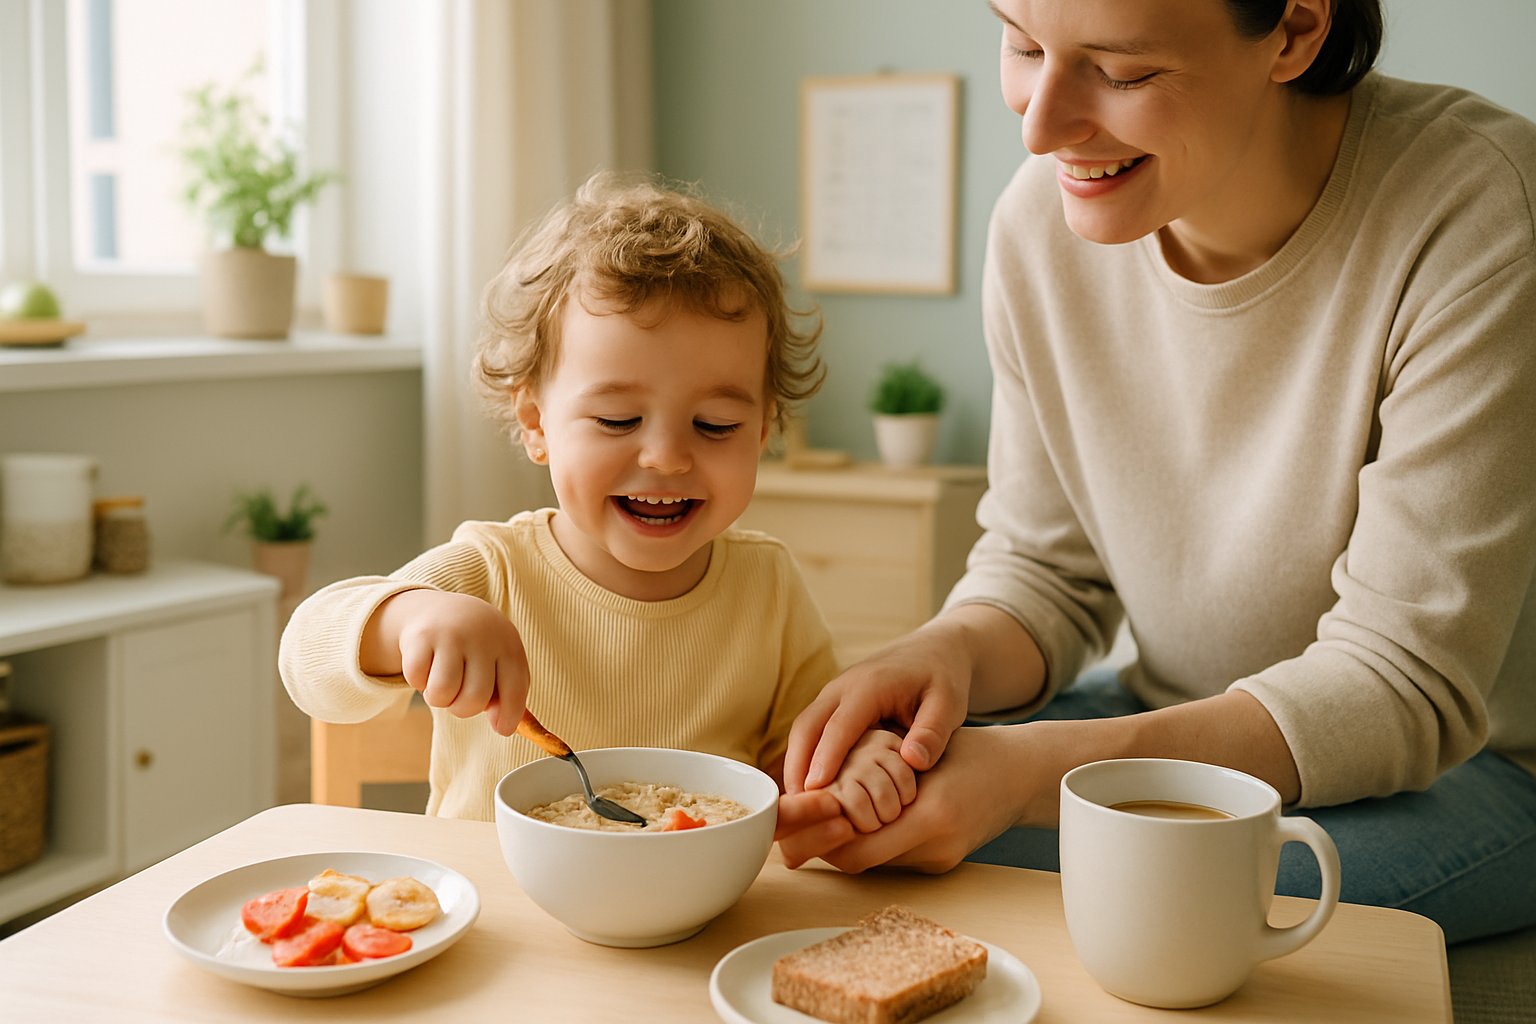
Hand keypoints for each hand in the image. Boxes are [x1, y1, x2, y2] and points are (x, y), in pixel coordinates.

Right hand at [362, 590, 529, 735]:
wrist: (443, 610)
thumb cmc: (477, 647)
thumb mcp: (499, 660)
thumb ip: (507, 693)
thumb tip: (503, 727)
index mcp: (508, 645)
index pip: (515, 689)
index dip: (509, 716)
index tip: (501, 729)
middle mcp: (481, 637)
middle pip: (474, 698)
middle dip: (463, 709)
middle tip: (459, 696)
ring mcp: (451, 635)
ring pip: (442, 693)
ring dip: (439, 698)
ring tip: (442, 683)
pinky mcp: (421, 636)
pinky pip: (416, 680)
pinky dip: (418, 683)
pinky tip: (426, 667)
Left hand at [779, 722, 1065, 872]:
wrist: (1021, 773)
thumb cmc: (971, 750)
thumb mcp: (920, 751)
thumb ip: (876, 769)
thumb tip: (819, 791)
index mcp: (933, 814)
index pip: (858, 845)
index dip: (819, 838)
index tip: (791, 824)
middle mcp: (937, 845)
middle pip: (860, 861)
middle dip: (822, 847)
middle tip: (786, 834)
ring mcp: (942, 859)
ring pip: (873, 861)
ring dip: (843, 843)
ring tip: (811, 822)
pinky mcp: (944, 863)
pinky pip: (893, 856)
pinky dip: (869, 840)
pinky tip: (851, 820)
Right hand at [784, 623, 972, 793]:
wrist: (932, 651)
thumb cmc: (942, 680)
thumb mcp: (949, 704)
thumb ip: (933, 732)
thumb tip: (912, 762)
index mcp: (870, 686)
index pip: (839, 726)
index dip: (825, 759)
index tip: (815, 791)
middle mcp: (843, 687)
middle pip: (807, 725)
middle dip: (797, 764)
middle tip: (796, 806)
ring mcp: (834, 694)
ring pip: (803, 728)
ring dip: (796, 762)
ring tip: (798, 804)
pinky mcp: (833, 703)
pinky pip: (811, 729)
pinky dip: (804, 756)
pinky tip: (808, 787)